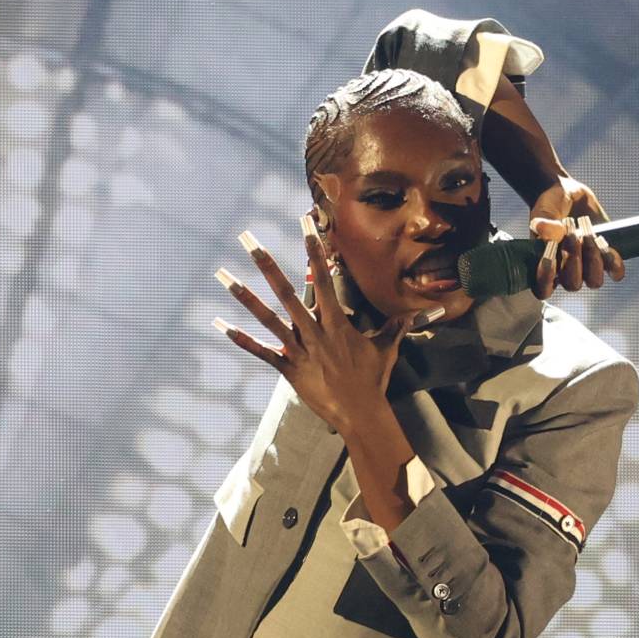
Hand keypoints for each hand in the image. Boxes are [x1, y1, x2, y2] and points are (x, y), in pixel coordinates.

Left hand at [212, 224, 437, 434]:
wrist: (359, 411)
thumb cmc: (373, 379)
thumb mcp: (386, 349)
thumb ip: (395, 328)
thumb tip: (415, 314)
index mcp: (336, 322)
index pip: (324, 279)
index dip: (315, 251)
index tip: (306, 226)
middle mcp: (313, 331)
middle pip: (286, 293)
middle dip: (267, 265)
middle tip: (248, 240)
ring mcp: (298, 350)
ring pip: (268, 319)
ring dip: (246, 297)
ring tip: (225, 277)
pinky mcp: (288, 369)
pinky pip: (262, 352)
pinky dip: (243, 340)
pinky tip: (223, 326)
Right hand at [529, 176, 625, 298]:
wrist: (569, 194)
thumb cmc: (550, 206)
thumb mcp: (543, 211)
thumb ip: (543, 222)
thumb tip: (548, 232)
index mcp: (546, 266)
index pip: (543, 289)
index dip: (547, 279)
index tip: (549, 256)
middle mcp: (566, 271)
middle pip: (573, 284)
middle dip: (574, 260)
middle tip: (571, 234)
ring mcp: (587, 266)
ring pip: (594, 281)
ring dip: (593, 259)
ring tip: (588, 235)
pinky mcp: (604, 257)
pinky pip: (614, 271)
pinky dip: (614, 262)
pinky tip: (607, 246)